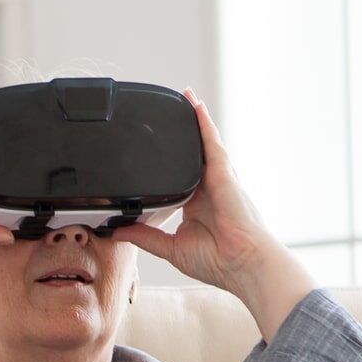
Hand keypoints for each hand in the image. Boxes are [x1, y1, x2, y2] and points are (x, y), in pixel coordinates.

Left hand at [115, 91, 315, 338]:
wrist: (241, 263)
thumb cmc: (217, 261)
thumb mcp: (171, 248)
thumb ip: (145, 237)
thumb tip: (120, 231)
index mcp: (196, 205)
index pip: (180, 176)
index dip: (170, 162)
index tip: (158, 151)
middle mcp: (208, 189)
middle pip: (194, 154)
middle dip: (185, 134)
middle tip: (170, 112)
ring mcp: (217, 179)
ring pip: (204, 143)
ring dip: (195, 120)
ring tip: (185, 97)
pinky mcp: (223, 173)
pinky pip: (211, 142)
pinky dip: (203, 123)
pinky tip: (195, 106)